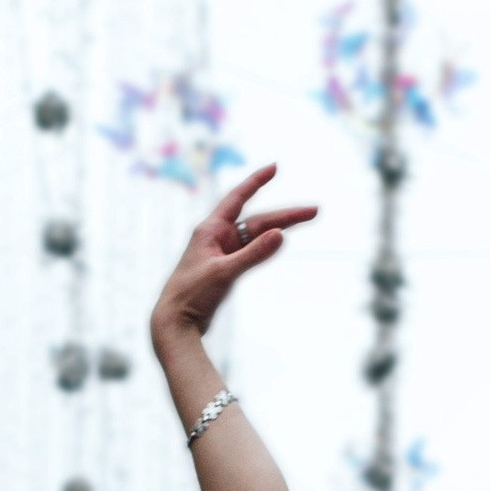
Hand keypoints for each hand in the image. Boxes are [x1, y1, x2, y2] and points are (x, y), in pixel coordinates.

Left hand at [151, 167, 317, 350]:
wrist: (176, 322)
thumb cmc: (192, 295)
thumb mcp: (225, 273)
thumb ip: (254, 254)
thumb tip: (281, 233)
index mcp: (210, 230)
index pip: (238, 198)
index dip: (256, 182)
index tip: (274, 168)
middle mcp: (217, 237)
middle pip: (257, 220)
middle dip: (285, 214)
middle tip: (313, 211)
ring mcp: (223, 252)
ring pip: (256, 235)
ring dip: (280, 227)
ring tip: (307, 218)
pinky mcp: (226, 268)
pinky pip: (251, 250)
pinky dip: (266, 245)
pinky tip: (280, 239)